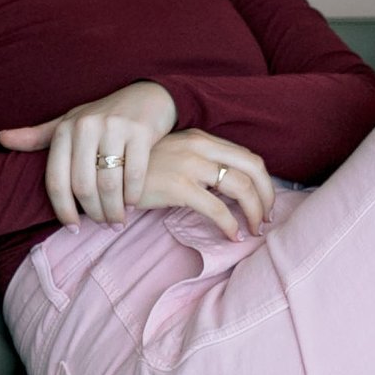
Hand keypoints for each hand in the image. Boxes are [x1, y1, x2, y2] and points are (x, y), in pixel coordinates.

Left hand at [0, 81, 176, 226]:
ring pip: (108, 183)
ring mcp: (114, 128)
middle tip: (103, 226)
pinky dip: (132, 196)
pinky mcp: (140, 132)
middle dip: (93, 213)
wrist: (146, 96)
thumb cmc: (102, 116)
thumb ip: (36, 136)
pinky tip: (131, 205)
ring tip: (117, 222)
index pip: (56, 180)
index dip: (63, 210)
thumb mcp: (68, 123)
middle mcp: (86, 126)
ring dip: (113, 210)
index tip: (73, 228)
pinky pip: (133, 174)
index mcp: (64, 129)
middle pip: (83, 186)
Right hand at [136, 129, 275, 242]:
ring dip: (254, 212)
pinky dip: (231, 225)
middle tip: (267, 219)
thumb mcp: (175, 157)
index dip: (263, 181)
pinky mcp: (178, 186)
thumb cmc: (141, 171)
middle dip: (267, 196)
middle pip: (253, 168)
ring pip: (240, 187)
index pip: (247, 157)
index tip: (264, 202)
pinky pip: (217, 209)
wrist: (107, 172)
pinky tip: (232, 236)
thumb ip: (201, 165)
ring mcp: (190, 164)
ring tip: (254, 230)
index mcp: (202, 139)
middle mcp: (200, 146)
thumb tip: (229, 190)